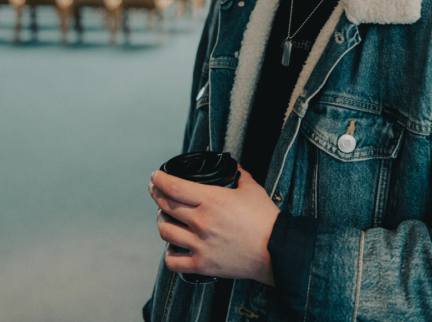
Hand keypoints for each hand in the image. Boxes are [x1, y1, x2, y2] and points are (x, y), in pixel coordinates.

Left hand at [149, 165, 279, 284]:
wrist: (276, 251)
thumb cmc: (265, 220)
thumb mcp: (252, 189)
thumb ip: (239, 175)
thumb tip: (233, 166)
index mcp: (212, 200)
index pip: (174, 187)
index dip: (160, 180)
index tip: (155, 176)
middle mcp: (202, 222)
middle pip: (166, 207)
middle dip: (156, 195)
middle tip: (155, 191)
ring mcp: (200, 245)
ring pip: (165, 232)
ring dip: (161, 222)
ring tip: (164, 217)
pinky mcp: (202, 265)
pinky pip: (173, 261)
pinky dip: (169, 253)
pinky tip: (173, 246)